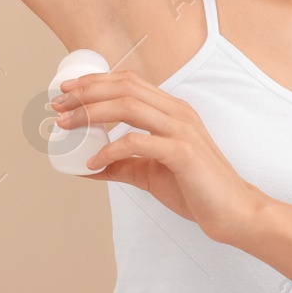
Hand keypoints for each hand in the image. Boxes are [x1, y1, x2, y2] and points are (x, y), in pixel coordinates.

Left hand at [52, 68, 265, 243]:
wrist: (233, 211)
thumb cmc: (196, 189)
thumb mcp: (150, 172)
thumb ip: (122, 164)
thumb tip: (86, 167)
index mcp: (172, 110)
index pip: (128, 82)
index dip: (94, 82)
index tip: (65, 92)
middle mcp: (177, 112)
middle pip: (124, 87)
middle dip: (86, 92)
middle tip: (58, 105)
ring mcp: (182, 130)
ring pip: (128, 106)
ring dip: (91, 113)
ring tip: (66, 125)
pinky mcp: (183, 153)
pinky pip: (138, 143)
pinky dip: (110, 150)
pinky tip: (93, 162)